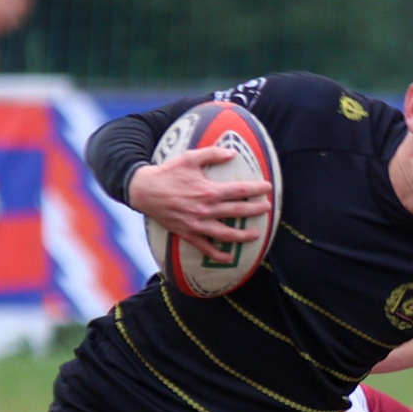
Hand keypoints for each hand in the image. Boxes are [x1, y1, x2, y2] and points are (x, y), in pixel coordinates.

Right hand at [128, 147, 273, 265]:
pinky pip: (206, 248)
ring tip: (256, 234)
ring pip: (226, 234)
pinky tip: (230, 258)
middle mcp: (206, 209)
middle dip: (255, 210)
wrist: (145, 190)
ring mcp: (197, 224)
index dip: (256, 189)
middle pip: (238, 212)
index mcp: (209, 191)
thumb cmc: (168, 172)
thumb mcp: (190, 158)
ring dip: (243, 236)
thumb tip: (233, 153)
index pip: (240, 191)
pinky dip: (218, 255)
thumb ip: (212, 154)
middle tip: (267, 208)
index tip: (267, 188)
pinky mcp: (188, 234)